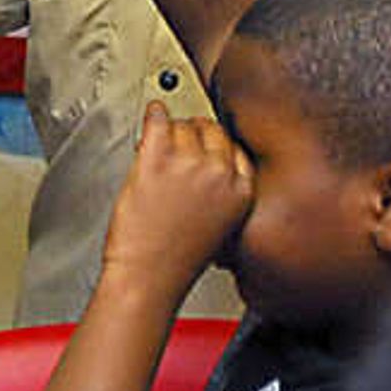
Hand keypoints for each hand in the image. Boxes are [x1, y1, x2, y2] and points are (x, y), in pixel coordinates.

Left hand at [101, 102, 252, 289]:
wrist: (148, 277)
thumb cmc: (176, 260)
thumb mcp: (220, 226)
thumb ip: (222, 192)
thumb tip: (208, 161)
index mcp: (242, 192)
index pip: (236, 148)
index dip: (216, 145)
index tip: (205, 144)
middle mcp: (220, 174)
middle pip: (211, 131)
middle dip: (193, 135)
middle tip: (178, 144)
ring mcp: (189, 164)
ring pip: (182, 126)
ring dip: (169, 132)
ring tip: (158, 148)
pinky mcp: (157, 159)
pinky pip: (157, 120)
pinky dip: (153, 114)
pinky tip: (152, 113)